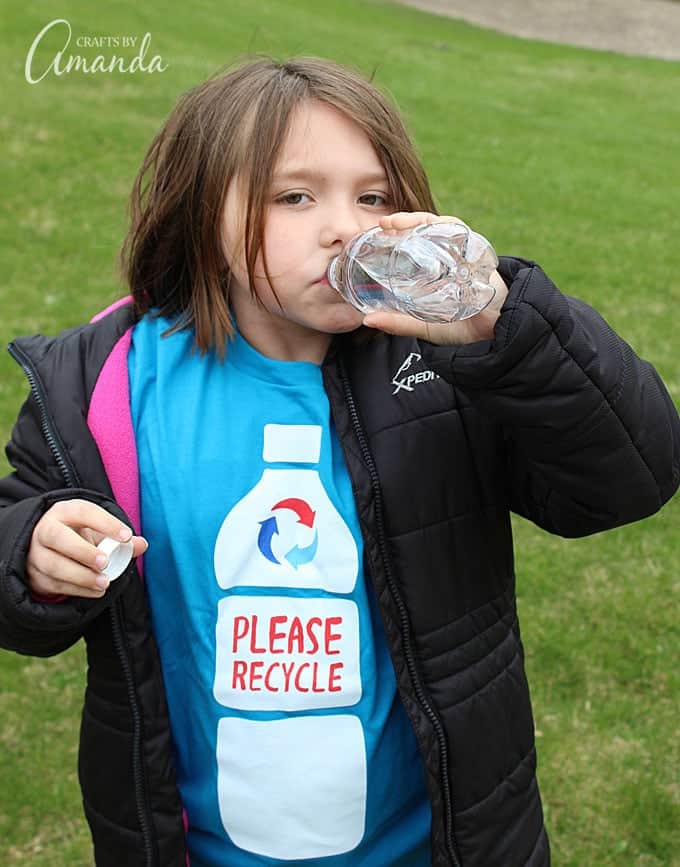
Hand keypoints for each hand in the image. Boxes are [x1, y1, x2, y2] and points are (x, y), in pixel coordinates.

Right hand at [26, 499, 147, 598]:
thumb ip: (121, 538)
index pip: (83, 512)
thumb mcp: (98, 531)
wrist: (48, 550)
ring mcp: (36, 554)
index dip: (105, 523)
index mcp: (64, 512)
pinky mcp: (35, 576)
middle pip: (58, 538)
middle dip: (83, 551)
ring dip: (81, 576)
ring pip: (53, 565)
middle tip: (105, 562)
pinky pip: (55, 584)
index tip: (126, 536)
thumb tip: (142, 545)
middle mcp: (45, 530)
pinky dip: (78, 589)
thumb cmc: (79, 536)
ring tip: (104, 582)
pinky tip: (96, 591)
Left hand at [362, 211, 507, 345]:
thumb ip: (399, 323)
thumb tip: (368, 320)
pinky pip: (461, 232)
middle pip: (424, 229)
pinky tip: (428, 229)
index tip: (374, 235)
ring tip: (396, 223)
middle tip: (381, 224)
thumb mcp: (426, 326)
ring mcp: (464, 251)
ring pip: (441, 225)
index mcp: (437, 269)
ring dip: (418, 220)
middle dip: (403, 222)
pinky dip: (445, 227)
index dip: (394, 236)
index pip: (414, 244)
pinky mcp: (479, 251)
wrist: (498, 331)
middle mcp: (450, 255)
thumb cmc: (464, 326)